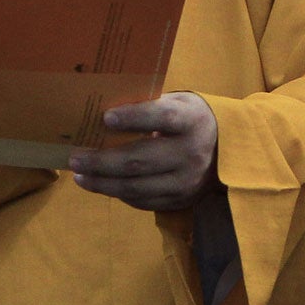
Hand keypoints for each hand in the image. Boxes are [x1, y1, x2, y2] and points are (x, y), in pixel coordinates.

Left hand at [69, 92, 219, 212]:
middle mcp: (190, 153)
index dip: (133, 118)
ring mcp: (186, 181)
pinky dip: (119, 193)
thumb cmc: (190, 119)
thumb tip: (102, 110)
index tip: (105, 117)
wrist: (229, 149)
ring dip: (103, 183)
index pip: (161, 117)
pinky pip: (143, 200)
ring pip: (137, 186)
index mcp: (190, 120)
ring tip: (80, 176)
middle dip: (102, 161)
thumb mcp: (178, 103)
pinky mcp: (181, 200)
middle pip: (140, 160)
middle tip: (75, 159)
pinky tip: (102, 185)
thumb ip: (148, 106)